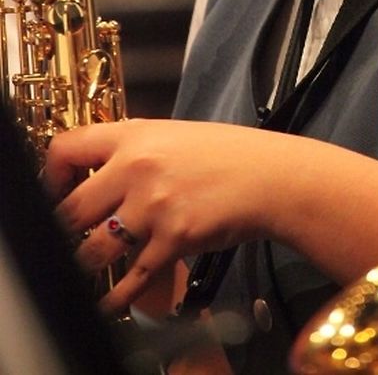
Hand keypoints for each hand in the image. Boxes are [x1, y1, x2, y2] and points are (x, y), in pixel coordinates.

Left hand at [44, 118, 271, 312]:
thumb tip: (99, 174)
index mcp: (135, 136)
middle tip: (66, 240)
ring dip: (87, 265)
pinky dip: (116, 295)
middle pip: (70, 210)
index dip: (51, 176)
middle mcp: (137, 168)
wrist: (270, 177)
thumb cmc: (228, 155)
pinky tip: (111, 300)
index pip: (67, 149)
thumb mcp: (175, 136)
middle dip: (64, 231)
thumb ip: (134, 150)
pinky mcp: (172, 239)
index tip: (54, 193)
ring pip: (93, 249)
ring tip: (88, 268)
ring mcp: (153, 206)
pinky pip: (130, 277)